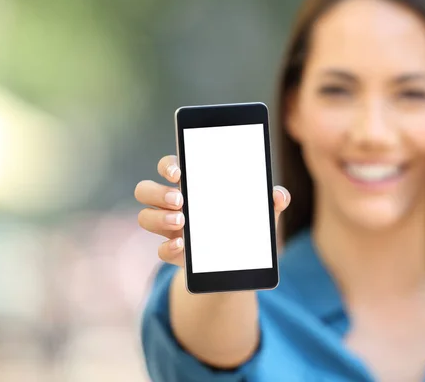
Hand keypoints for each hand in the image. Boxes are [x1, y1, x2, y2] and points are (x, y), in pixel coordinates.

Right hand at [134, 155, 290, 266]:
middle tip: (181, 200)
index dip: (167, 165)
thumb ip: (273, 200)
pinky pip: (159, 250)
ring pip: (145, 217)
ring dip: (159, 218)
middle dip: (157, 192)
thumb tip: (279, 195)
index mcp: (192, 184)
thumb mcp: (263, 211)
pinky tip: (183, 246)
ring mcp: (170, 228)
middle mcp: (174, 203)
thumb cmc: (247, 221)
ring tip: (181, 221)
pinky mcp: (175, 252)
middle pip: (145, 189)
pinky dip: (168, 247)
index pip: (168, 166)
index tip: (179, 172)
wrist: (242, 259)